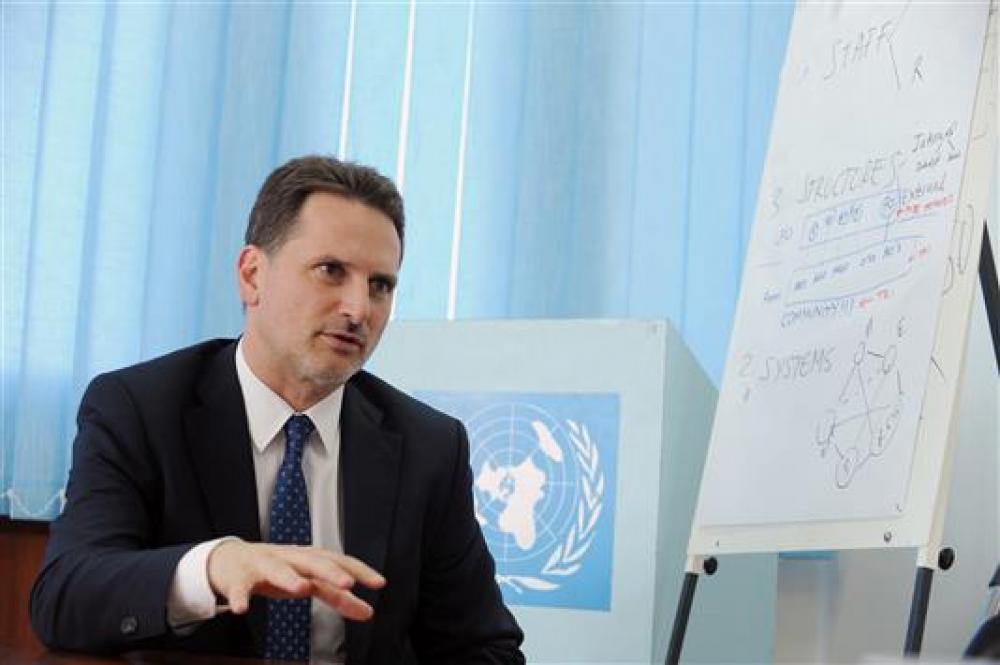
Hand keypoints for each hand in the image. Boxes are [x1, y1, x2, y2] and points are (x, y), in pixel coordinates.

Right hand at [206, 539, 385, 619]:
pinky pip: (239, 587)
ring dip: (290, 577)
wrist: (230, 560)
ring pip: (278, 569)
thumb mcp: (308, 581)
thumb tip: (368, 612)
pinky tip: (242, 609)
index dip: (360, 569)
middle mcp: (289, 558)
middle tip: (347, 582)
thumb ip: (337, 596)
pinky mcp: (239, 577)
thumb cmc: (276, 571)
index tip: (379, 582)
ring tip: (301, 587)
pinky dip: (240, 597)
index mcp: (308, 559)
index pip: (339, 561)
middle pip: (312, 561)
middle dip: (330, 570)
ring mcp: (264, 565)